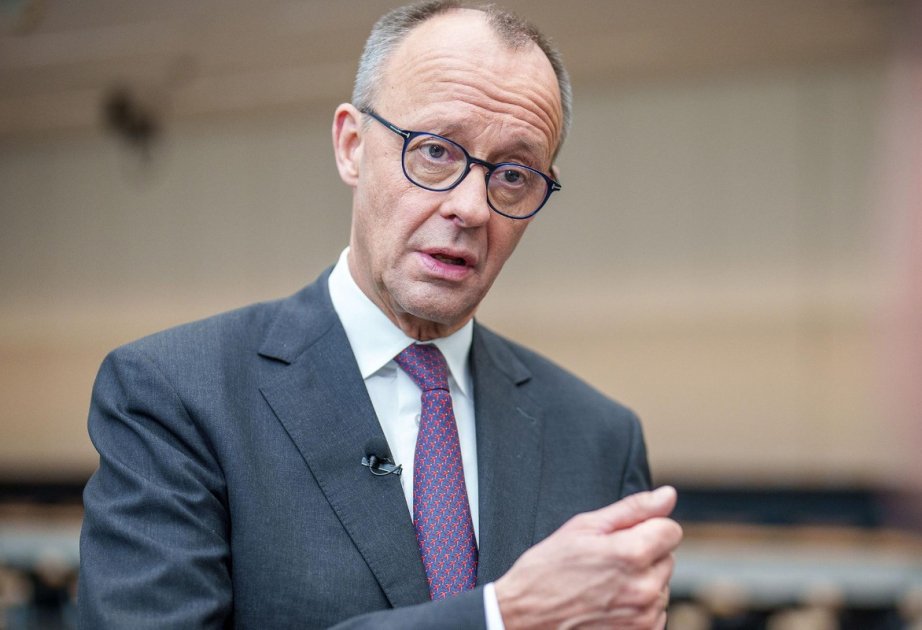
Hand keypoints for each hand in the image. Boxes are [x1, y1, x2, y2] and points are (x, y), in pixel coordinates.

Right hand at [493, 486, 681, 629]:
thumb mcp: (584, 527)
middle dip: (643, 553)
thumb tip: (667, 495)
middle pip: (667, 557)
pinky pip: (655, 612)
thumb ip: (633, 509)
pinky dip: (638, 606)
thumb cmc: (547, 570)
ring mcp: (645, 617)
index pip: (671, 530)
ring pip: (661, 585)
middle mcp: (645, 588)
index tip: (623, 535)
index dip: (646, 527)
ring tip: (604, 583)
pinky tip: (609, 603)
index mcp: (632, 554)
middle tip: (606, 560)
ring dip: (641, 581)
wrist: (525, 617)